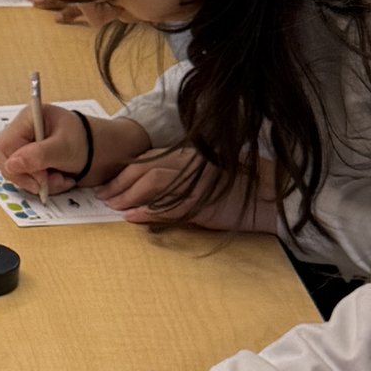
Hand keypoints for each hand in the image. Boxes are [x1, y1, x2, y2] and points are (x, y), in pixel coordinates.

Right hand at [0, 102, 137, 191]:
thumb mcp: (64, 147)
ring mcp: (28, 148)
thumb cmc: (88, 141)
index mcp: (28, 119)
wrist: (108, 152)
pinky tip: (61, 180)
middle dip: (28, 178)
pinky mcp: (34, 162)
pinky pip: (27, 179)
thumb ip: (38, 155)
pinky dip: (43, 185)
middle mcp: (23, 133)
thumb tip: (11, 165)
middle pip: (6, 162)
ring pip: (17, 174)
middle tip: (49, 182)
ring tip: (61, 180)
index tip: (41, 177)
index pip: (3, 147)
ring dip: (39, 183)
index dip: (17, 166)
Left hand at [99, 149, 278, 231]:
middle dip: (119, 183)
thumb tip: (143, 196)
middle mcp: (191, 159)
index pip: (148, 159)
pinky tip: (132, 217)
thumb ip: (176, 182)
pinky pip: (168, 202)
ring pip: (151, 179)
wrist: (267, 201)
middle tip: (103, 197)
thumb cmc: (235, 194)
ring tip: (113, 207)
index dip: (124, 172)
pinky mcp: (203, 197)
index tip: (108, 184)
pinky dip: (146, 210)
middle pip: (144, 167)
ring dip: (128, 195)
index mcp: (190, 153)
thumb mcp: (202, 183)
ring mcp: (197, 176)